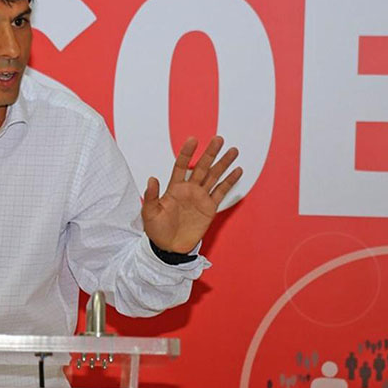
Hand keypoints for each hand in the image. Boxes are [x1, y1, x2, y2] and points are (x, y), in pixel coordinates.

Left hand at [141, 136, 241, 253]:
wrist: (169, 247)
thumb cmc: (157, 230)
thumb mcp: (149, 213)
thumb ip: (151, 196)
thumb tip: (151, 178)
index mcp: (174, 188)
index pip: (181, 165)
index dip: (187, 153)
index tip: (193, 139)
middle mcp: (189, 189)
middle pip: (201, 167)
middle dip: (210, 153)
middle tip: (218, 139)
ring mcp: (200, 198)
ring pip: (214, 176)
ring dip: (223, 163)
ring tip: (233, 150)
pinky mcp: (209, 208)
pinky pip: (221, 192)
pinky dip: (229, 182)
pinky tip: (237, 171)